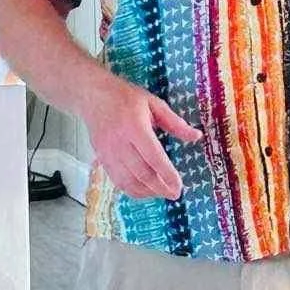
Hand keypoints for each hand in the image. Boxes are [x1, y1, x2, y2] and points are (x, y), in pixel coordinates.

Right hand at [80, 75, 199, 200]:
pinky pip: (117, 181)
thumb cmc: (125, 98)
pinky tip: (145, 190)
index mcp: (135, 126)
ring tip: (162, 193)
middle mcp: (120, 142)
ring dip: (147, 192)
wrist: (93, 96)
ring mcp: (108, 152)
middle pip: (141, 173)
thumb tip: (196, 136)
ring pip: (128, 181)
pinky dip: (132, 190)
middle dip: (160, 187)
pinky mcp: (102, 159)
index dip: (167, 174)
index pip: (153, 156)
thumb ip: (175, 123)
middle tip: (175, 193)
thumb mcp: (154, 104)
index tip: (179, 185)